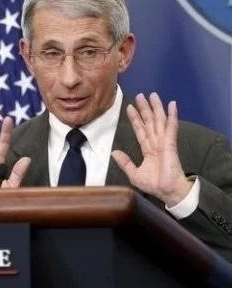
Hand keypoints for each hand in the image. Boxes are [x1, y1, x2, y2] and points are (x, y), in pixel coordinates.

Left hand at [111, 92, 191, 206]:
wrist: (167, 191)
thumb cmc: (154, 184)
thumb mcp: (134, 174)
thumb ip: (125, 162)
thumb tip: (114, 152)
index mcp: (147, 150)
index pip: (140, 130)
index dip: (135, 119)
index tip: (130, 108)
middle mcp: (156, 143)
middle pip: (149, 122)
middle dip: (144, 109)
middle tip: (140, 95)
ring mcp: (163, 142)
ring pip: (158, 121)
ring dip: (156, 108)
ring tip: (152, 95)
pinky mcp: (170, 144)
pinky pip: (171, 127)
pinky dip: (172, 116)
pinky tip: (172, 104)